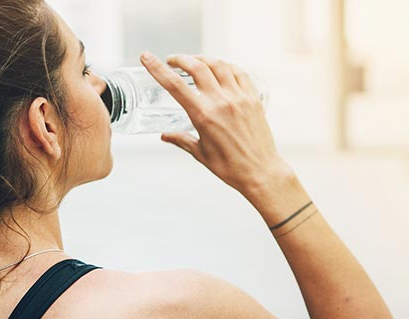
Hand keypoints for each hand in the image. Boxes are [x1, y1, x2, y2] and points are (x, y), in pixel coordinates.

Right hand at [140, 52, 293, 195]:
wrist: (260, 172)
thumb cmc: (230, 167)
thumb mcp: (200, 153)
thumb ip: (181, 140)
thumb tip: (165, 136)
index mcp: (203, 116)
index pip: (175, 86)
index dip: (158, 69)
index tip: (147, 57)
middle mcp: (221, 102)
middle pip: (197, 67)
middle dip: (181, 59)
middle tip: (172, 60)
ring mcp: (239, 97)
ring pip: (218, 65)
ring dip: (203, 59)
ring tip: (195, 61)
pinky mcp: (253, 98)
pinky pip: (239, 72)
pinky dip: (226, 66)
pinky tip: (221, 68)